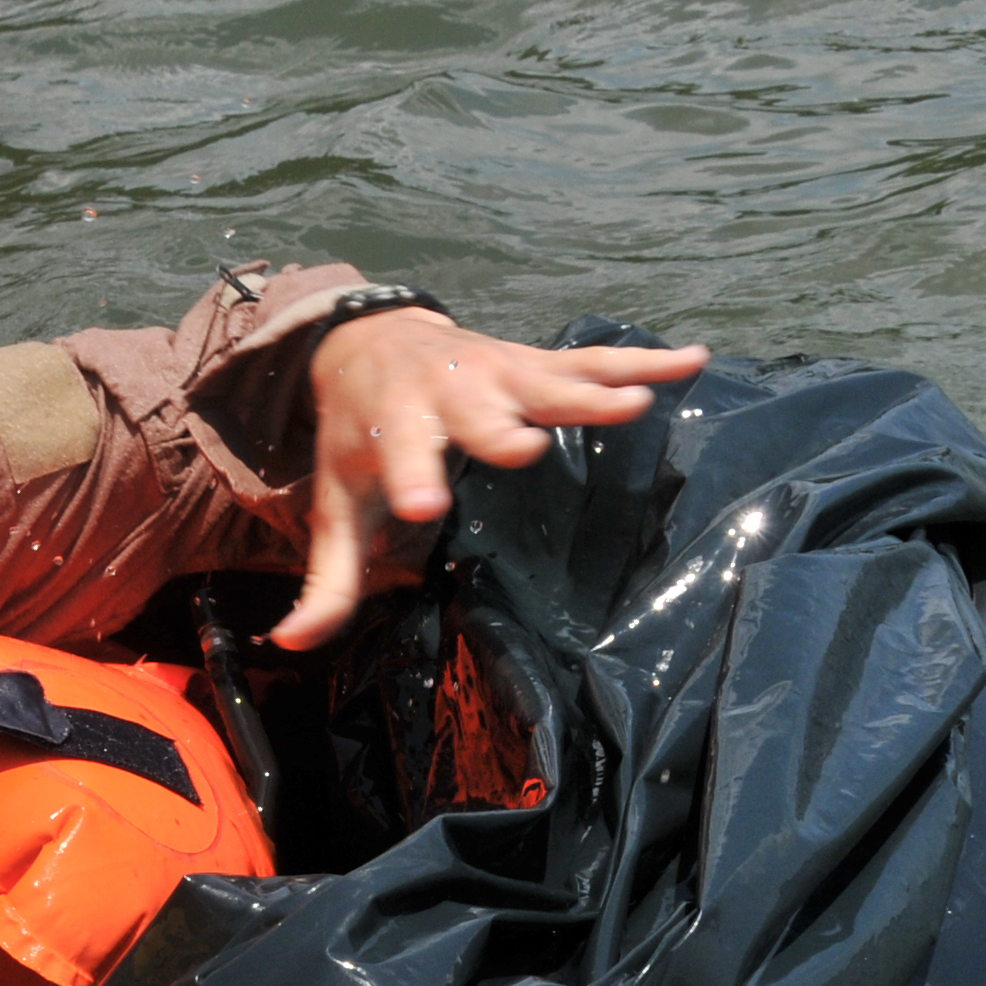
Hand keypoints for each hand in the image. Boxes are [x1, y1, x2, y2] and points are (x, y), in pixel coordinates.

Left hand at [279, 310, 709, 650]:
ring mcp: (497, 372)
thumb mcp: (335, 506)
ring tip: (634, 404)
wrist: (368, 344)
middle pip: (476, 412)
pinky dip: (643, 360)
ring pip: (547, 381)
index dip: (410, 476)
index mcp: (392, 428)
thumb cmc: (358, 439)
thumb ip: (327, 577)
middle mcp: (446, 392)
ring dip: (588, 392)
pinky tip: (693, 361)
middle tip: (523, 447)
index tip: (424, 503)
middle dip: (496, 428)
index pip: (400, 456)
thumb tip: (291, 641)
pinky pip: (593, 360)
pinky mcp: (534, 362)